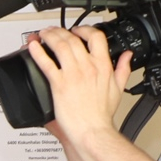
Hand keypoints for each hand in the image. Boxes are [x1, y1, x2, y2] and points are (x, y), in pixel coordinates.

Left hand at [26, 25, 132, 145]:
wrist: (92, 131)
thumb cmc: (101, 115)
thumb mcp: (118, 89)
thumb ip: (123, 69)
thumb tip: (127, 57)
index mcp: (103, 66)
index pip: (96, 37)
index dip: (85, 29)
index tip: (77, 30)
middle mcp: (88, 67)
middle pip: (73, 39)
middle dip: (61, 31)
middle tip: (54, 31)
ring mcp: (73, 75)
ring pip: (60, 46)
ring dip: (50, 36)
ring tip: (43, 35)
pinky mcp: (59, 84)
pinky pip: (46, 63)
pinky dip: (38, 53)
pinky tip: (33, 47)